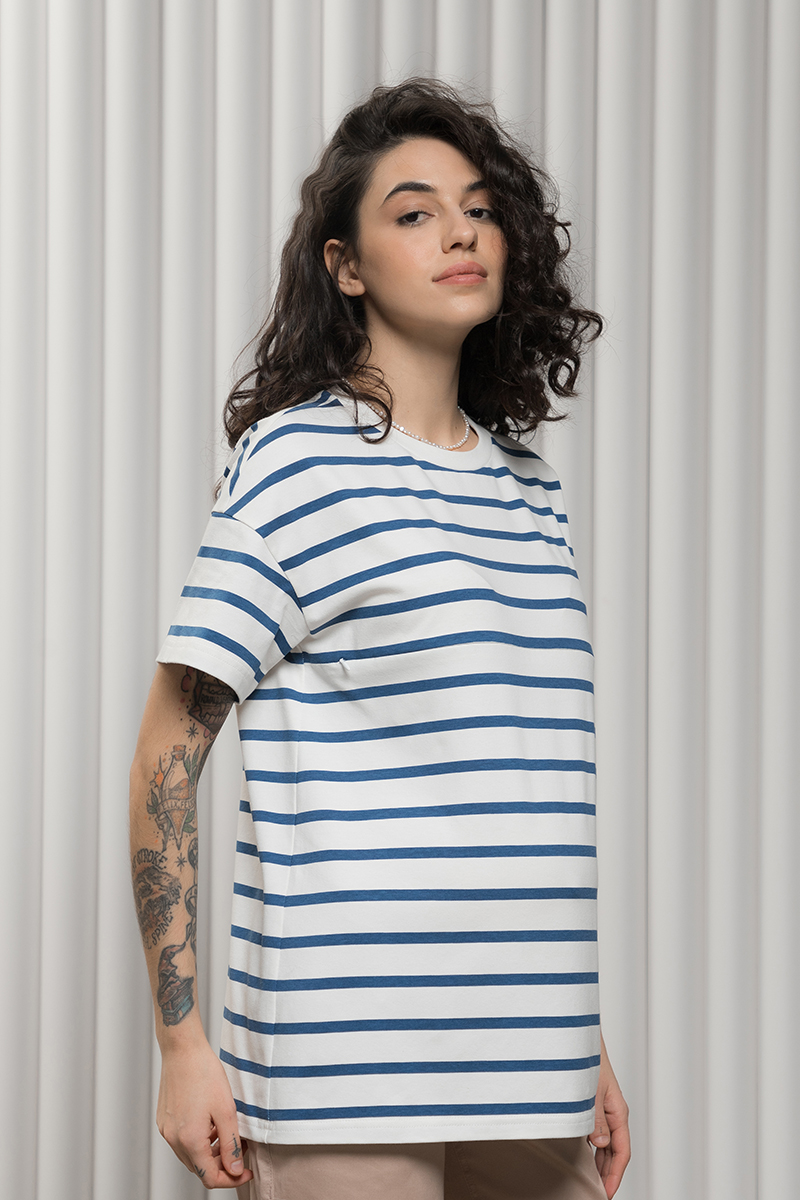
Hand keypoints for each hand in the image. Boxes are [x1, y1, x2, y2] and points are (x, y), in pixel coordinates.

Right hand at [157, 1036, 253, 1188]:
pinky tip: (211, 1124)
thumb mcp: (226, 1110)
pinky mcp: (164, 1120)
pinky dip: (198, 1141)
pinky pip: (182, 1141)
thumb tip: (235, 1170)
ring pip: (190, 1156)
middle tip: (240, 1149)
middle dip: (222, 1165)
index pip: (210, 1178)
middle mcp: (173, 1139)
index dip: (231, 1178)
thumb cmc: (204, 1073)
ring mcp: (166, 1130)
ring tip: (227, 1134)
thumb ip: (230, 1145)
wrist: (183, 1049)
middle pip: (199, 1169)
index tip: (247, 1170)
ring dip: (210, 1153)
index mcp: (189, 1140)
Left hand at [587, 1033, 629, 1197]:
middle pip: (615, 1150)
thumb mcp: (590, 1089)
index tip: (604, 1194)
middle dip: (608, 1174)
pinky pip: (595, 1130)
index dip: (614, 1176)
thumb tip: (600, 1143)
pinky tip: (582, 1153)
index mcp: (618, 1110)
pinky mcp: (591, 1101)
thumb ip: (596, 1118)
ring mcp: (602, 1106)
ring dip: (599, 1162)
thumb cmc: (586, 1055)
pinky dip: (591, 1146)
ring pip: (605, 1142)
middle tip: (597, 1193)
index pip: (622, 1152)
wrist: (576, 1033)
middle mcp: (612, 1110)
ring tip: (591, 1180)